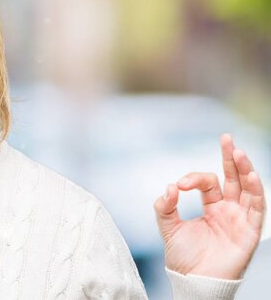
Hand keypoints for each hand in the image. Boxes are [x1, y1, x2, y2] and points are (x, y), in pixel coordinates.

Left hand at [153, 133, 265, 279]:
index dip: (194, 178)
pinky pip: (256, 209)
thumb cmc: (184, 258)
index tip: (180, 185)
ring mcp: (240, 219)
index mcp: (211, 207)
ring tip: (238, 152)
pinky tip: (251, 175)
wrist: (194, 283)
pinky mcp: (249, 232)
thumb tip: (169, 187)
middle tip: (227, 138)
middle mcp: (228, 210)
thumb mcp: (168, 228)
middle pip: (233, 178)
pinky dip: (255, 192)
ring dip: (245, 170)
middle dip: (230, 158)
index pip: (208, 183)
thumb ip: (164, 207)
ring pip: (247, 189)